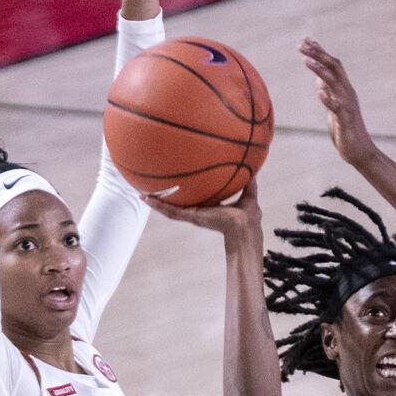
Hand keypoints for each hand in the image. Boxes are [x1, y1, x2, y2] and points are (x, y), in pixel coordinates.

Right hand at [144, 180, 262, 238]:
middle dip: (167, 199)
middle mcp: (200, 213)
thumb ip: (249, 182)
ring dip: (156, 203)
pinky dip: (158, 205)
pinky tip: (145, 198)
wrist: (245, 228)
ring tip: (142, 195)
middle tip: (152, 190)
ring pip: (171, 210)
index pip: (197, 200)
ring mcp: (194, 216)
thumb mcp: (248, 194)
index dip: (187, 194)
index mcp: (210, 208)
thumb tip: (253, 166)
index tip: (177, 186)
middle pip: (180, 205)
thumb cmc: (248, 217)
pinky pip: (171, 211)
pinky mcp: (191, 217)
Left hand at [300, 38, 377, 167]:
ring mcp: (348, 107)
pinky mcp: (346, 121)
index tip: (305, 40)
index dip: (320, 52)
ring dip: (320, 71)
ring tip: (306, 61)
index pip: (333, 65)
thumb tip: (319, 76)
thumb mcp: (335, 106)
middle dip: (319, 55)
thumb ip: (329, 91)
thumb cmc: (346, 129)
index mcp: (345, 89)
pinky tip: (319, 93)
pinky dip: (328, 100)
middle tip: (303, 46)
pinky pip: (337, 108)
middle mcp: (348, 94)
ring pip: (335, 84)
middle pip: (335, 68)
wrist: (360, 152)